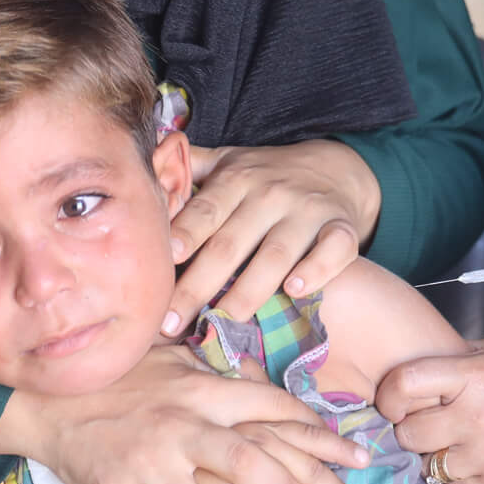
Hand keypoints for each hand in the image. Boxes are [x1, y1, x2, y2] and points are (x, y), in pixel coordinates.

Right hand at [0, 344, 371, 483]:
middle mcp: (179, 428)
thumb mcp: (175, 361)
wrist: (46, 400)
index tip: (354, 458)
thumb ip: (219, 373)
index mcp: (200, 391)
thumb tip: (267, 380)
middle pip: (250, 466)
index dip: (320, 435)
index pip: (273, 409)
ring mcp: (146, 466)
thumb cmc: (120, 378)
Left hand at [165, 140, 381, 329]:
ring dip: (250, 289)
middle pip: (231, 243)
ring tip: (226, 320)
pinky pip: (335, 249)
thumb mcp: (228, 161)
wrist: (337, 167)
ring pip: (277, 253)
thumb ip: (187, 167)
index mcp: (237, 179)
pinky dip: (317, 270)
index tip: (160, 264)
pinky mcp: (342, 227)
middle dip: (198, 284)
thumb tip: (140, 166)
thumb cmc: (267, 174)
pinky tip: (295, 290)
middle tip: (171, 323)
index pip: (205, 210)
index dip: (183, 235)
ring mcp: (308, 211)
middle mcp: (271, 194)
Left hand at [376, 340, 483, 483]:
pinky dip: (464, 474)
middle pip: (409, 433)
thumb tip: (422, 370)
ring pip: (432, 465)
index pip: (403, 385)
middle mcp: (477, 416)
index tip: (393, 400)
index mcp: (474, 375)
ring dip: (440, 454)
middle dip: (413, 428)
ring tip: (464, 439)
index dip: (389, 395)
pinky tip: (483, 456)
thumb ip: (461, 360)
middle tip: (430, 422)